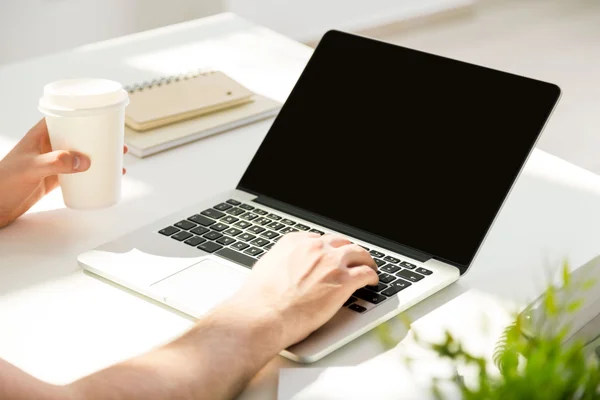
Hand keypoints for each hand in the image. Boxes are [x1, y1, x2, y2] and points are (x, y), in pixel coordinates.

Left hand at [0, 119, 126, 227]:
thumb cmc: (3, 183)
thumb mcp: (31, 169)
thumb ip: (56, 163)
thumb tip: (86, 162)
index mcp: (40, 135)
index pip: (64, 117)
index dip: (84, 115)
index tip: (105, 118)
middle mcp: (48, 146)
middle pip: (79, 137)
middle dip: (100, 139)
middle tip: (119, 144)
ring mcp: (52, 163)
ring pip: (81, 155)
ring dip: (100, 157)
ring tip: (118, 162)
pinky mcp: (54, 179)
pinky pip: (78, 174)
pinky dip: (93, 174)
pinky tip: (104, 178)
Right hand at [235, 232, 378, 348]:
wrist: (264, 315)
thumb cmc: (259, 299)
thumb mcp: (266, 267)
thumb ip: (280, 261)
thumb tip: (284, 266)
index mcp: (295, 242)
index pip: (319, 239)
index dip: (328, 249)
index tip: (331, 255)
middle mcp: (315, 248)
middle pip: (341, 243)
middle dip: (347, 251)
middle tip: (352, 260)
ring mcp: (331, 263)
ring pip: (359, 253)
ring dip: (365, 260)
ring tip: (368, 267)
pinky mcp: (344, 281)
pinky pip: (366, 273)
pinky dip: (372, 276)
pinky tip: (372, 282)